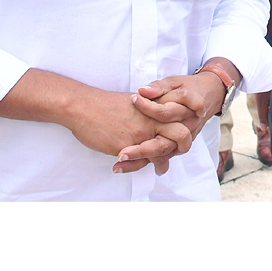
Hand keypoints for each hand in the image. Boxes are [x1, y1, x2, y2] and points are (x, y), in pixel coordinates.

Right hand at [61, 88, 193, 175]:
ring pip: (164, 150)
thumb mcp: (134, 101)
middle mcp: (153, 119)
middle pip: (182, 133)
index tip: (186, 132)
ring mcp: (142, 133)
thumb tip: (153, 118)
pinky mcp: (129, 147)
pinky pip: (142, 161)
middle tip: (177, 153)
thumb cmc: (105, 104)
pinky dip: (139, 167)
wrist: (83, 107)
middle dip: (184, 145)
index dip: (188, 123)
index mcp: (156, 104)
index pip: (183, 114)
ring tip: (160, 169)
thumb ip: (148, 110)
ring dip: (163, 163)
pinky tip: (136, 167)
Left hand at [118, 66, 231, 172]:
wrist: (207, 95)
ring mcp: (183, 140)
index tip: (132, 100)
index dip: (148, 107)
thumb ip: (159, 87)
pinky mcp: (177, 147)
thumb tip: (142, 91)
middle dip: (143, 149)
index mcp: (188, 110)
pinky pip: (161, 159)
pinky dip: (142, 164)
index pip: (166, 112)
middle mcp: (187, 128)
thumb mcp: (174, 82)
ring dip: (141, 160)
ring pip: (162, 154)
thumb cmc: (186, 88)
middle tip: (122, 152)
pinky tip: (123, 166)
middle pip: (165, 143)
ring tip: (120, 160)